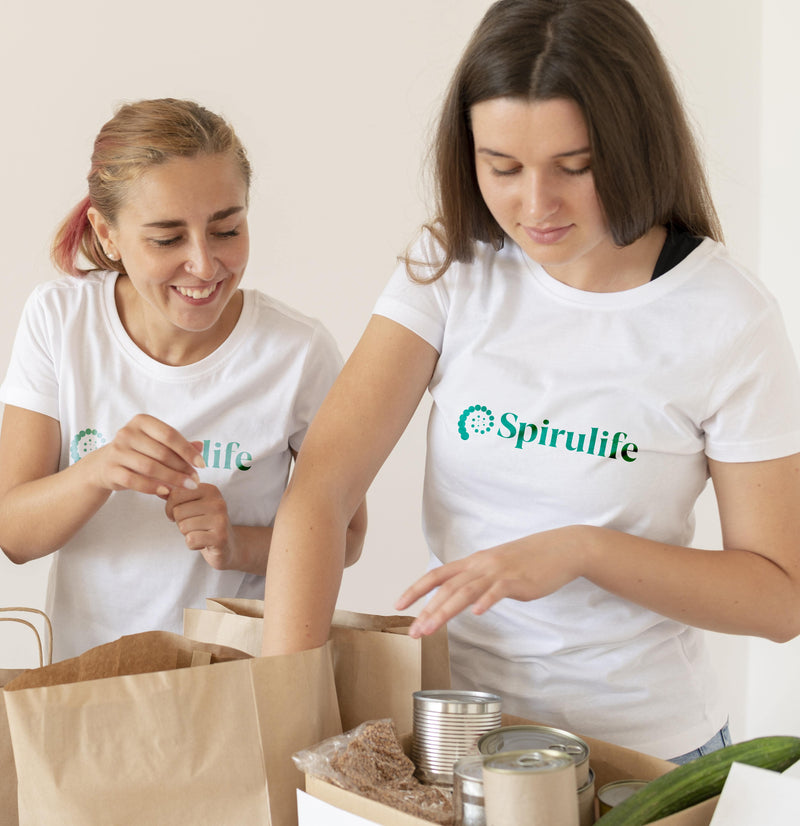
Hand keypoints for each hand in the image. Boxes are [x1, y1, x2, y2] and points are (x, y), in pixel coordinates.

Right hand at [86, 414, 202, 495]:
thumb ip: (178, 445)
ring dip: (172, 479)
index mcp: (142, 421)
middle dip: (182, 468)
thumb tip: (201, 446)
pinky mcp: (111, 470)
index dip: (188, 451)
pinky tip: (166, 491)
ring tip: (186, 486)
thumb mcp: (157, 444)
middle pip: (162, 452)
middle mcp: (127, 433)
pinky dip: (152, 487)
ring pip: (150, 467)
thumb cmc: (138, 452)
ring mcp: (117, 451)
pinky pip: (135, 481)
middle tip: (195, 480)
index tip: (201, 465)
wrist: (104, 465)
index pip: (170, 435)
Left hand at [164, 482, 236, 569]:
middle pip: (178, 512)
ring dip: (187, 534)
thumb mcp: (192, 506)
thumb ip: (177, 497)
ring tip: (200, 533)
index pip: (176, 494)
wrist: (227, 545)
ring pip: (183, 526)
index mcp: (210, 490)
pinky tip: (203, 542)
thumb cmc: (205, 524)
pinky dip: (192, 545)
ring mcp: (220, 519)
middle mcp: (217, 502)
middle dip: (180, 523)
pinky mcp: (220, 537)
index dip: (170, 508)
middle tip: (194, 526)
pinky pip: (190, 540)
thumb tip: (159, 489)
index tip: (179, 514)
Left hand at [395, 526, 586, 636]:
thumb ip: (476, 579)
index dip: (416, 589)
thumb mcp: (495, 567)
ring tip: (429, 629)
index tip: (398, 605)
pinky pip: (498, 591)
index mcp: (473, 562)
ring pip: (465, 591)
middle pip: (447, 588)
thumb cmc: (528, 561)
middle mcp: (481, 565)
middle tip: (413, 632)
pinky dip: (486, 601)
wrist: (560, 549)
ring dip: (445, 611)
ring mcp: (498, 572)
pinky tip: (476, 614)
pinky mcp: (518, 581)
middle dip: (427, 611)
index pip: (437, 575)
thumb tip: (459, 596)